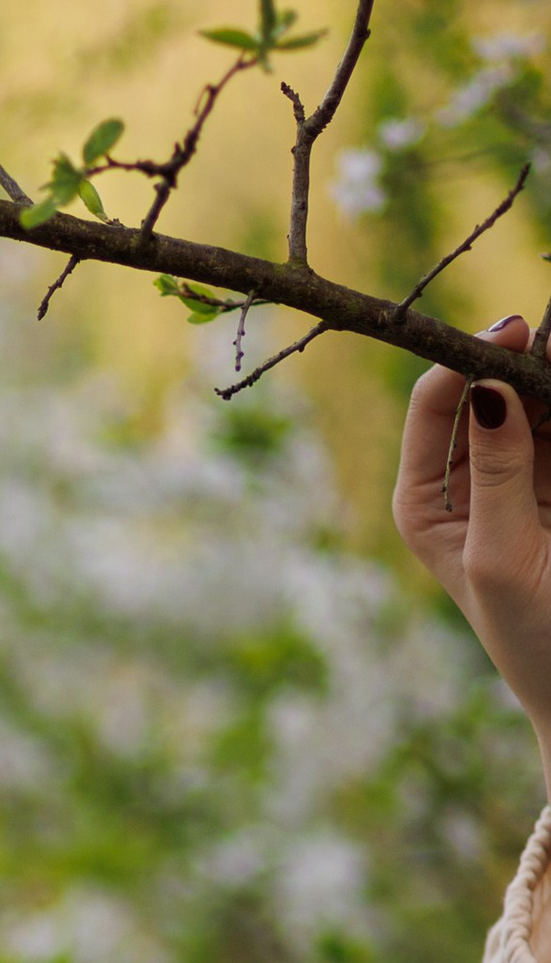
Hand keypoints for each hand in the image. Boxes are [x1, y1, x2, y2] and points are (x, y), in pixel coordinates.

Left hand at [394, 310, 550, 777]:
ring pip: (535, 400)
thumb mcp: (502, 555)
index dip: (470, 358)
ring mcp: (518, 475)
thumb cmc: (532, 635)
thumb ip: (498, 471)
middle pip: (489, 389)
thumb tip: (488, 388)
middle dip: (522, 356)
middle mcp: (464, 479)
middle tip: (550, 327)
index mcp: (423, 501)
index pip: (435, 404)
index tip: (515, 331)